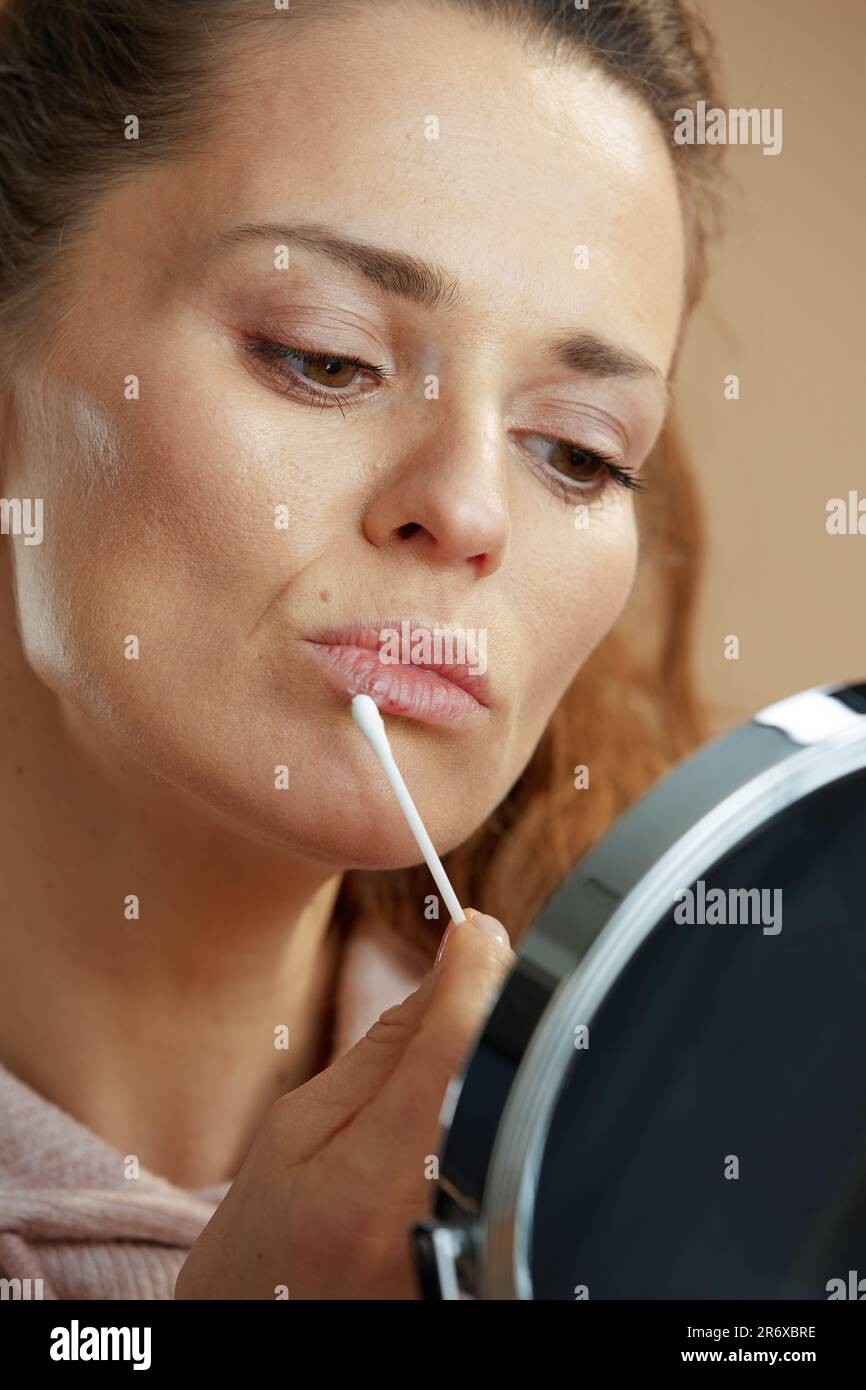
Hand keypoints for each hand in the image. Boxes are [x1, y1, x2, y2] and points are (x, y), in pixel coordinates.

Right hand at [174, 909, 512, 1299]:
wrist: (270, 1329)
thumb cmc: (269, 1231)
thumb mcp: (301, 1123)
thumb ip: (388, 1044)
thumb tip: (458, 961)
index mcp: (372, 1185)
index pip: (458, 1047)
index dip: (474, 971)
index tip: (472, 930)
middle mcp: (441, 1223)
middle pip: (506, 1073)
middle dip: (495, 1005)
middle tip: (474, 966)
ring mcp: (478, 1245)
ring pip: (524, 1108)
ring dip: (502, 1052)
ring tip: (462, 1037)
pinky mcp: (501, 1255)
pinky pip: (524, 1150)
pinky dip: (506, 1100)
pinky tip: (474, 1090)